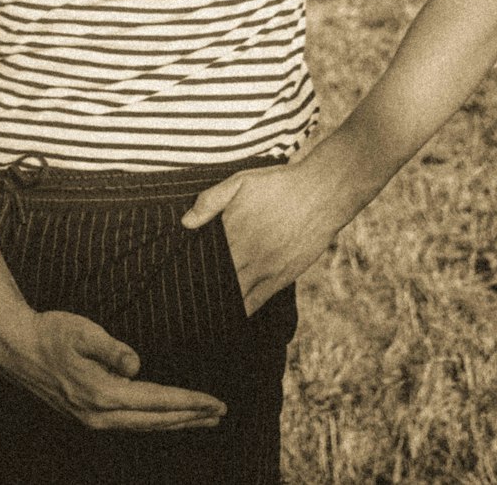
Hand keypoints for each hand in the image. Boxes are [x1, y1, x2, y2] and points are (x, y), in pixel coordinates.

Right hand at [0, 307, 227, 431]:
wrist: (15, 349)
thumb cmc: (50, 333)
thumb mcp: (82, 331)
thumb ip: (112, 349)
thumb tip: (137, 366)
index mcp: (101, 393)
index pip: (156, 401)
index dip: (188, 402)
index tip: (214, 402)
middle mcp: (99, 414)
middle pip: (155, 420)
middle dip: (190, 417)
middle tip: (220, 413)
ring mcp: (92, 419)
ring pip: (144, 425)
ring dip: (175, 422)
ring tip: (201, 418)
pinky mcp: (88, 415)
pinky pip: (130, 423)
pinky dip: (154, 421)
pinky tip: (165, 417)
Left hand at [181, 159, 346, 316]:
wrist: (321, 193)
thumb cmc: (279, 185)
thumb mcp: (241, 182)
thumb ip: (211, 201)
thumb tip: (185, 223)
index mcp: (233, 231)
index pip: (202, 260)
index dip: (189, 270)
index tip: (176, 279)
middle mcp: (247, 254)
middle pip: (215, 281)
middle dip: (200, 291)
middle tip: (183, 301)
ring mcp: (265, 269)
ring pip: (234, 296)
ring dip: (218, 304)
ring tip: (201, 315)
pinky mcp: (282, 278)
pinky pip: (256, 302)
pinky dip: (242, 310)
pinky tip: (230, 316)